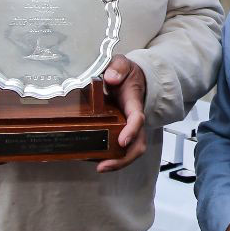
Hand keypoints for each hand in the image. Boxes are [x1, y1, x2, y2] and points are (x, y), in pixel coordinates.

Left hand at [96, 54, 147, 172]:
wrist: (129, 78)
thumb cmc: (125, 73)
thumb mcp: (121, 63)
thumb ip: (118, 67)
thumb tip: (111, 79)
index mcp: (133, 103)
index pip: (137, 118)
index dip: (132, 131)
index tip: (122, 141)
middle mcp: (132, 120)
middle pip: (137, 144)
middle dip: (124, 158)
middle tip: (105, 165)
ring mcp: (126, 128)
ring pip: (129, 150)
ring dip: (117, 162)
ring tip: (99, 167)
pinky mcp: (117, 132)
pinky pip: (117, 148)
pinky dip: (108, 156)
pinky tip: (91, 158)